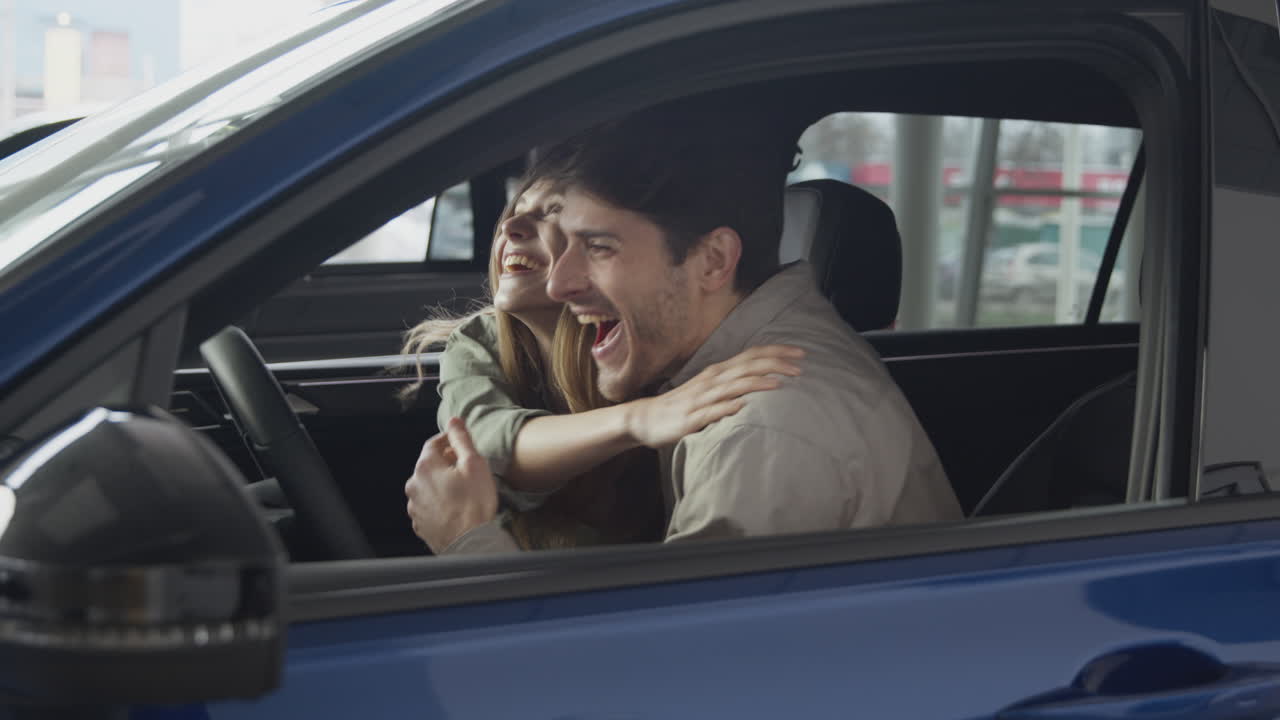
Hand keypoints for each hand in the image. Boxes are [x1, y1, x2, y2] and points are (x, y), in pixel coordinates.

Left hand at [405, 417, 498, 552]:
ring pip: (428, 486)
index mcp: (426, 466)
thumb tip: (454, 420)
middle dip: (446, 463)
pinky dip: (439, 502)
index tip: (460, 443)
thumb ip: (461, 439)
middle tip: (466, 468)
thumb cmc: (474, 504)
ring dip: (442, 483)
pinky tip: (455, 507)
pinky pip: (428, 505)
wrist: (469, 542)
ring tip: (463, 491)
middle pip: (429, 465)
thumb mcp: (474, 464)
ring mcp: (414, 505)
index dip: (449, 440)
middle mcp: (414, 484)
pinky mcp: (419, 522)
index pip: (434, 443)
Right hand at [624, 344, 803, 447]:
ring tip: (780, 383)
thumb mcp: (709, 390)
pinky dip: (728, 407)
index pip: (751, 356)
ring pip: (732, 386)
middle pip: (746, 367)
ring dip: (756, 383)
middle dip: (774, 364)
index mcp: (717, 372)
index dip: (775, 352)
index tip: (800, 353)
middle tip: (800, 366)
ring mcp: (700, 399)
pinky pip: (712, 412)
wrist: (644, 418)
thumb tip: (760, 381)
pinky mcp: (691, 418)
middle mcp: (711, 381)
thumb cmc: (681, 405)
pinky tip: (743, 407)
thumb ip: (732, 384)